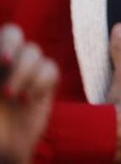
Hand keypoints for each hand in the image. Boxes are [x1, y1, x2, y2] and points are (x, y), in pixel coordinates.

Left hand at [0, 24, 57, 163]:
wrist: (3, 150)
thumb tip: (5, 60)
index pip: (5, 35)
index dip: (6, 42)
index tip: (2, 62)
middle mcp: (8, 62)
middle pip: (16, 36)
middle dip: (14, 52)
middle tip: (6, 70)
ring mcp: (27, 73)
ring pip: (35, 52)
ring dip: (24, 73)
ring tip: (12, 96)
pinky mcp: (44, 85)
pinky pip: (51, 70)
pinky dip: (40, 83)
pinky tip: (28, 100)